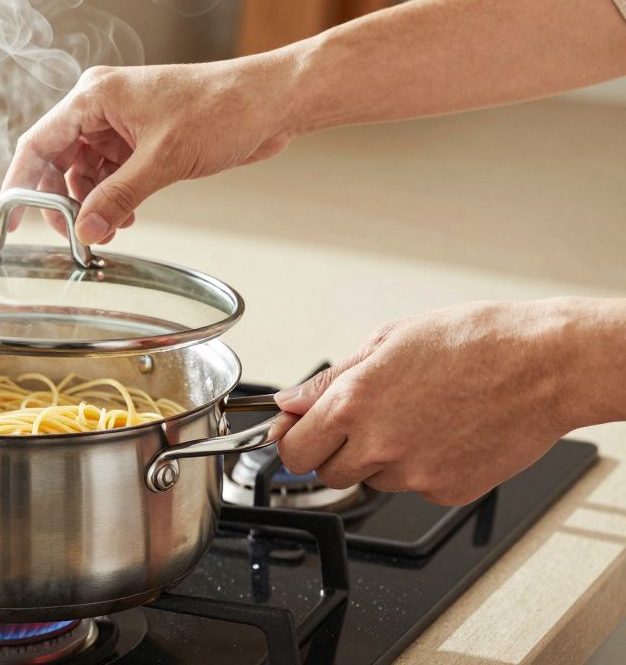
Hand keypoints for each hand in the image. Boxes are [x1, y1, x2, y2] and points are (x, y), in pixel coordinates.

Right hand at [2, 56, 298, 243]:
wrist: (270, 103)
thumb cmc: (221, 108)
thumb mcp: (163, 160)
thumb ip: (118, 198)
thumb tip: (85, 231)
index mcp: (95, 95)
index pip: (38, 143)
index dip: (21, 184)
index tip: (14, 220)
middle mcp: (101, 106)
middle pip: (57, 159)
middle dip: (62, 199)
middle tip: (74, 233)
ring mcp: (121, 122)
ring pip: (83, 171)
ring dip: (91, 202)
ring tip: (110, 226)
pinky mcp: (140, 137)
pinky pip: (110, 172)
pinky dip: (112, 196)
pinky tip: (127, 215)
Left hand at [273, 299, 618, 505]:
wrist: (545, 366)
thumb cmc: (474, 342)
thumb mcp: (387, 342)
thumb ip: (330, 381)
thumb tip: (289, 403)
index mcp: (355, 403)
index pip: (293, 448)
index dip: (294, 440)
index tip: (300, 433)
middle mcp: (380, 444)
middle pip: (327, 473)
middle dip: (335, 451)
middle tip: (364, 422)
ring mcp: (415, 474)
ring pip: (371, 481)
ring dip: (380, 460)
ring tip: (418, 418)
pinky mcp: (447, 491)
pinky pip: (414, 488)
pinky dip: (421, 468)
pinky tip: (445, 434)